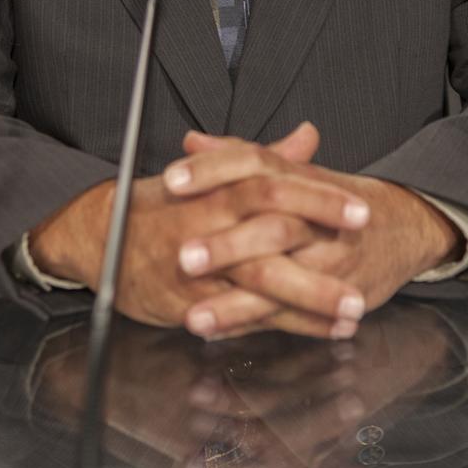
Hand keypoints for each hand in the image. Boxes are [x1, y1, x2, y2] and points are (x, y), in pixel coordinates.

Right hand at [29, 130, 371, 330]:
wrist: (101, 238)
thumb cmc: (165, 204)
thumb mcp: (214, 173)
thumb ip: (266, 157)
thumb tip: (308, 136)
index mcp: (217, 187)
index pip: (272, 183)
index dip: (318, 196)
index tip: (360, 208)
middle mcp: (210, 222)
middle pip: (271, 228)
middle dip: (320, 242)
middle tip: (366, 255)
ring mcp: (200, 266)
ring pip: (261, 279)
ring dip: (310, 295)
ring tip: (352, 308)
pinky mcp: (191, 303)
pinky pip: (243, 317)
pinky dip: (283, 325)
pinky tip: (319, 332)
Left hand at [173, 125, 463, 338]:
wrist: (401, 227)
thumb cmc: (335, 201)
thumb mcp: (290, 171)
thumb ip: (237, 157)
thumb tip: (191, 143)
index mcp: (299, 178)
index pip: (253, 164)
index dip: (212, 170)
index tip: (171, 181)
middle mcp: (316, 218)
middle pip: (271, 227)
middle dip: (226, 246)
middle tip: (183, 257)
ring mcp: (330, 260)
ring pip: (282, 281)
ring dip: (236, 305)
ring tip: (195, 317)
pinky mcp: (339, 296)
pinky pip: (293, 318)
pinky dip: (255, 327)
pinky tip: (221, 335)